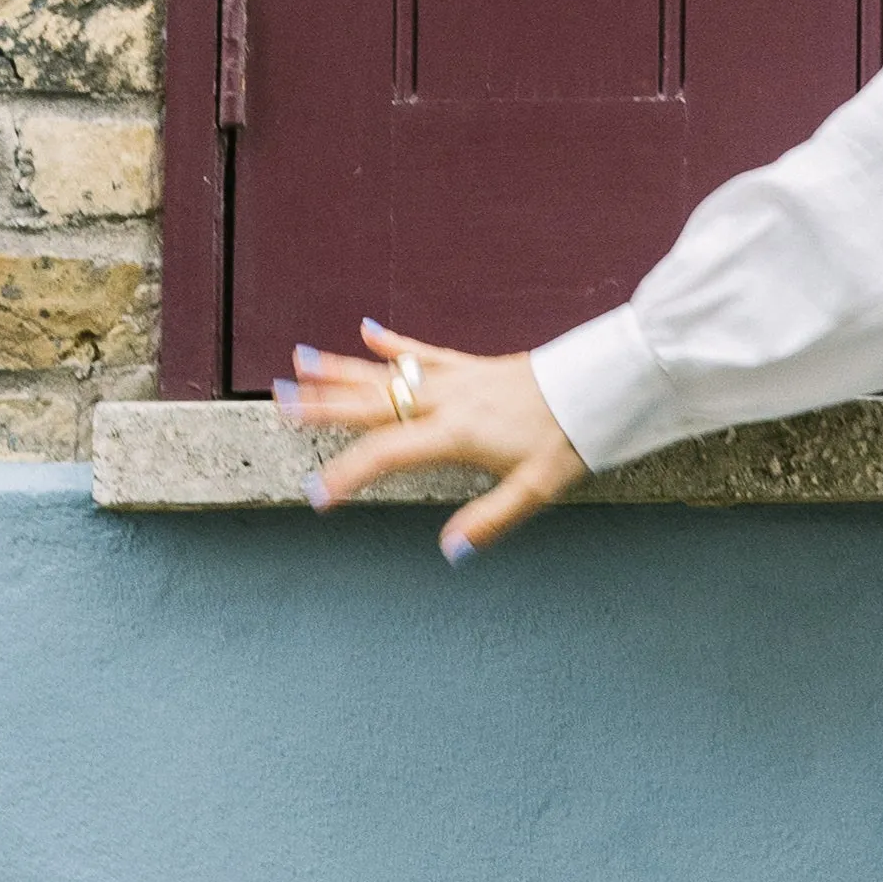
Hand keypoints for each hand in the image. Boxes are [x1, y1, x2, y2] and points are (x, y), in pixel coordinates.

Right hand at [277, 318, 587, 559]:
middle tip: (280, 404)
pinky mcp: (473, 364)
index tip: (315, 494)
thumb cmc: (571, 438)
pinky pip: (425, 350)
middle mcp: (447, 400)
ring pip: (388, 372)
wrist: (602, 385)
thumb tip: (450, 551)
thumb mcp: (538, 489)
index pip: (386, 454)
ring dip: (342, 369)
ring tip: (299, 362)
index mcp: (455, 433)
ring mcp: (457, 377)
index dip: (347, 476)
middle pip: (372, 403)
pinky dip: (395, 341)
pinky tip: (367, 330)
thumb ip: (491, 520)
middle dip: (322, 406)